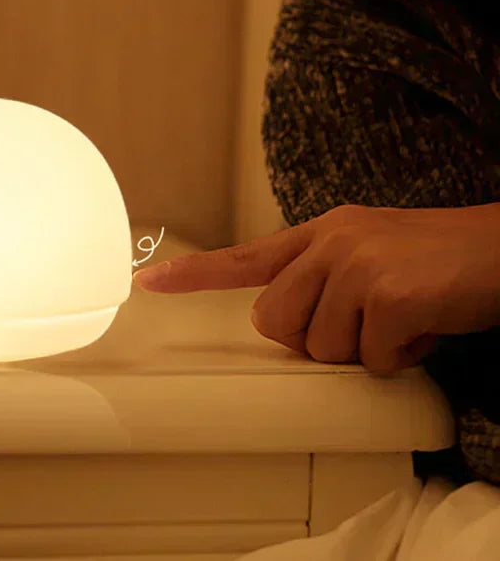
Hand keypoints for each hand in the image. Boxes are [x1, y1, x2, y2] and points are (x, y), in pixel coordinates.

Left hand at [134, 203, 499, 374]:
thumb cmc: (440, 261)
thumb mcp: (374, 256)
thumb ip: (330, 282)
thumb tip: (305, 333)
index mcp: (324, 232)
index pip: (249, 256)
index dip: (196, 274)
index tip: (150, 284)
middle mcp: (332, 241)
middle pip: (277, 322)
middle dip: (318, 340)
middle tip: (367, 324)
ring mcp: (358, 265)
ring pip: (323, 349)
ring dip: (367, 351)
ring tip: (405, 318)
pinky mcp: (388, 295)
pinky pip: (371, 361)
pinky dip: (402, 358)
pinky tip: (424, 326)